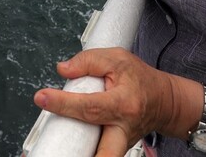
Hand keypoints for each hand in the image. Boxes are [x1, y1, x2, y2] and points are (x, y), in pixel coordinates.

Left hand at [33, 48, 177, 156]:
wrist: (163, 101)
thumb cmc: (141, 79)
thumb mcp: (117, 59)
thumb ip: (88, 61)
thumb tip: (63, 69)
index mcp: (124, 103)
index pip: (89, 105)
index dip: (63, 103)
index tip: (41, 97)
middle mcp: (124, 128)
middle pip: (106, 153)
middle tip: (61, 153)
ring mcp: (121, 142)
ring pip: (104, 156)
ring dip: (84, 155)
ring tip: (58, 153)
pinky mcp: (117, 148)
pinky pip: (100, 153)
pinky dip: (87, 153)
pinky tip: (69, 149)